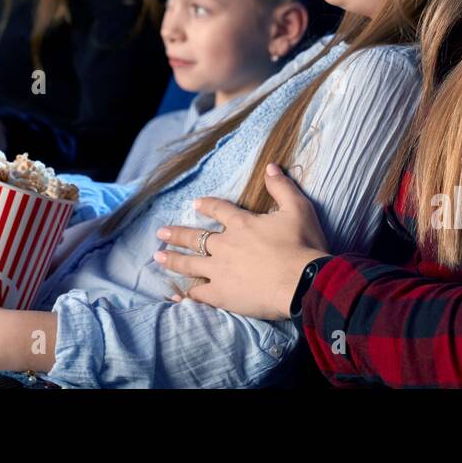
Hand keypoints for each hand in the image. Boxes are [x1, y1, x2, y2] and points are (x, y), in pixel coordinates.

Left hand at [153, 163, 329, 320]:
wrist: (302, 282)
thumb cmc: (303, 245)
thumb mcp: (298, 208)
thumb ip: (282, 187)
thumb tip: (271, 166)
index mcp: (241, 224)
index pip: (219, 210)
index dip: (207, 206)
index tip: (195, 204)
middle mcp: (225, 245)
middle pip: (195, 237)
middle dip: (178, 234)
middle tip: (162, 233)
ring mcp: (219, 270)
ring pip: (189, 264)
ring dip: (173, 260)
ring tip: (158, 257)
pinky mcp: (221, 294)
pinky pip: (197, 294)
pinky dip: (185, 294)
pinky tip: (174, 295)